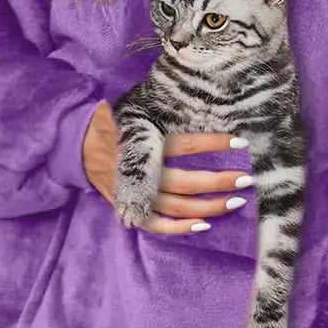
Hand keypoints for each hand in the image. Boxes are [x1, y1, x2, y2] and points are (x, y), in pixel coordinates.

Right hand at [81, 102, 253, 235]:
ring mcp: (134, 194)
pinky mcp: (130, 209)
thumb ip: (164, 108)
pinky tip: (205, 224)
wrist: (81, 145)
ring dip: (209, 206)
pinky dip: (180, 228)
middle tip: (246, 179)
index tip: (241, 142)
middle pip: (184, 183)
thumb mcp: (137, 109)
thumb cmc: (119, 124)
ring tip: (235, 201)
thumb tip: (208, 99)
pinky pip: (157, 225)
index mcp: (142, 141)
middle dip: (218, 182)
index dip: (214, 144)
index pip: (184, 145)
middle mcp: (139, 171)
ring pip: (176, 207)